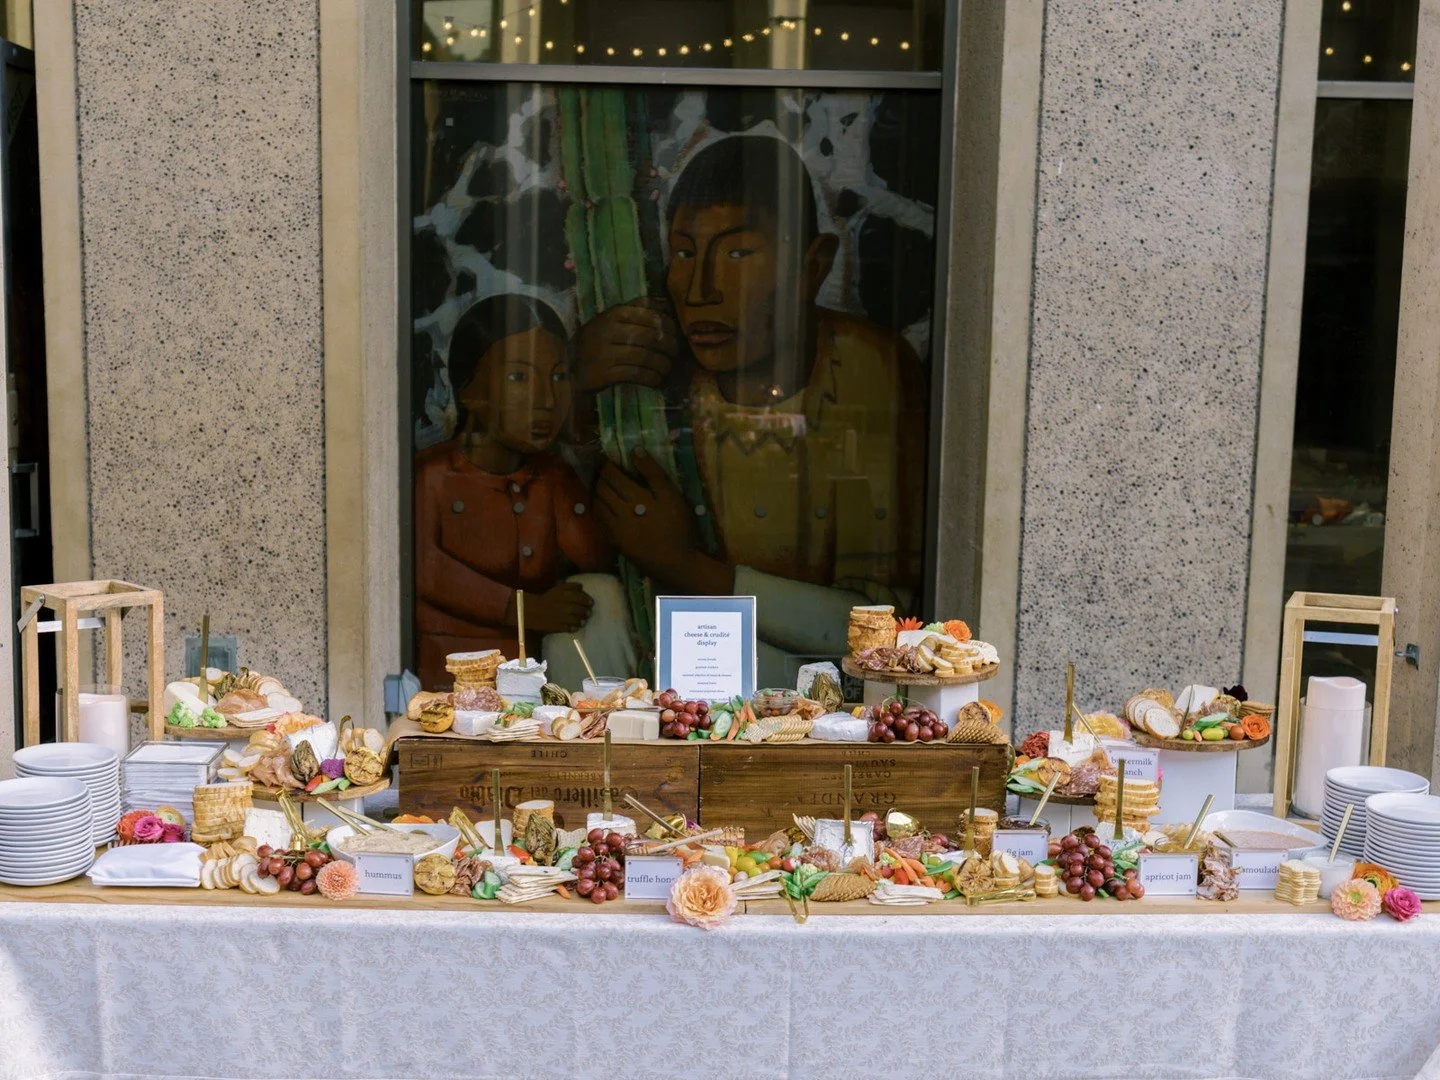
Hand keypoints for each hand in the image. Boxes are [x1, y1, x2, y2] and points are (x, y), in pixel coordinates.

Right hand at [509, 580, 592, 633]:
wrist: (533, 610)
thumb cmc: (548, 598)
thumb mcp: (558, 588)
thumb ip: (570, 586)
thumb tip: (581, 587)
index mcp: (564, 595)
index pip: (581, 597)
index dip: (587, 600)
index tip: (590, 603)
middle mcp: (564, 606)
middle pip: (581, 610)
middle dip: (586, 611)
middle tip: (588, 612)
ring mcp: (561, 617)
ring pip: (577, 620)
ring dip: (582, 620)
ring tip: (583, 621)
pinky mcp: (557, 627)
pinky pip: (569, 628)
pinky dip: (574, 628)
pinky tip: (575, 627)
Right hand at [575, 298, 678, 392]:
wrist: (569, 365)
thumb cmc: (597, 340)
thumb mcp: (612, 319)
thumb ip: (637, 309)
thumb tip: (665, 303)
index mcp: (612, 314)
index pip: (648, 315)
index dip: (667, 325)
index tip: (675, 333)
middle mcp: (607, 331)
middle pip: (649, 336)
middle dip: (668, 346)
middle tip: (675, 353)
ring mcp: (604, 353)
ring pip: (644, 357)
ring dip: (662, 364)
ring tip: (667, 368)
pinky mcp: (603, 374)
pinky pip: (635, 375)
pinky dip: (651, 378)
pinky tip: (657, 380)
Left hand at [595, 452, 733, 593]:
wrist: (675, 563)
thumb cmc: (677, 527)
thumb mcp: (672, 496)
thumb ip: (653, 472)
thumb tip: (635, 450)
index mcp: (635, 497)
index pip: (612, 475)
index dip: (608, 465)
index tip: (610, 459)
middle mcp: (619, 511)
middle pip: (602, 488)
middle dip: (602, 477)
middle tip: (607, 471)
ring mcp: (614, 528)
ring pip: (597, 504)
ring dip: (597, 492)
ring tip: (604, 487)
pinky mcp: (614, 541)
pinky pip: (598, 522)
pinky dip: (598, 510)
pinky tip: (604, 507)